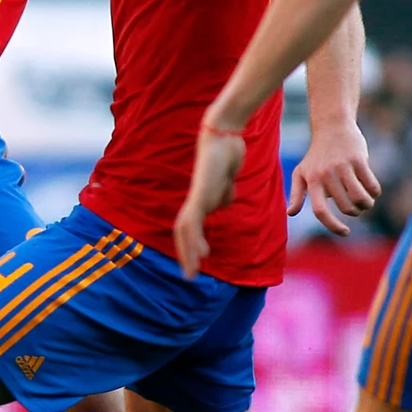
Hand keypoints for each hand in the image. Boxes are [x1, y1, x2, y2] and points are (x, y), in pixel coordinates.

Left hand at [175, 125, 246, 278]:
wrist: (224, 135)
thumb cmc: (226, 155)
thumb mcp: (227, 182)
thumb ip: (223, 194)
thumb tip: (223, 205)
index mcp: (200, 199)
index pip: (190, 227)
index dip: (191, 245)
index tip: (197, 262)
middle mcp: (195, 200)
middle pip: (184, 233)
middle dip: (186, 255)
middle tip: (190, 277)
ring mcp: (196, 197)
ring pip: (186, 230)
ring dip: (188, 252)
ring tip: (192, 271)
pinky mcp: (200, 193)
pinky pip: (194, 220)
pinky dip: (194, 238)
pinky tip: (200, 253)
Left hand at [290, 123, 379, 236]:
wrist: (332, 126)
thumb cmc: (316, 155)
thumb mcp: (302, 172)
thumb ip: (297, 193)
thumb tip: (289, 213)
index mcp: (312, 180)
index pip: (320, 211)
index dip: (333, 226)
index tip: (345, 232)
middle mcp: (326, 174)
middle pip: (346, 207)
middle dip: (355, 212)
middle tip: (356, 208)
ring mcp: (343, 166)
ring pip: (360, 198)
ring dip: (366, 204)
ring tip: (366, 202)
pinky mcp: (359, 160)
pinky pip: (372, 185)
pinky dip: (375, 192)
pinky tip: (372, 190)